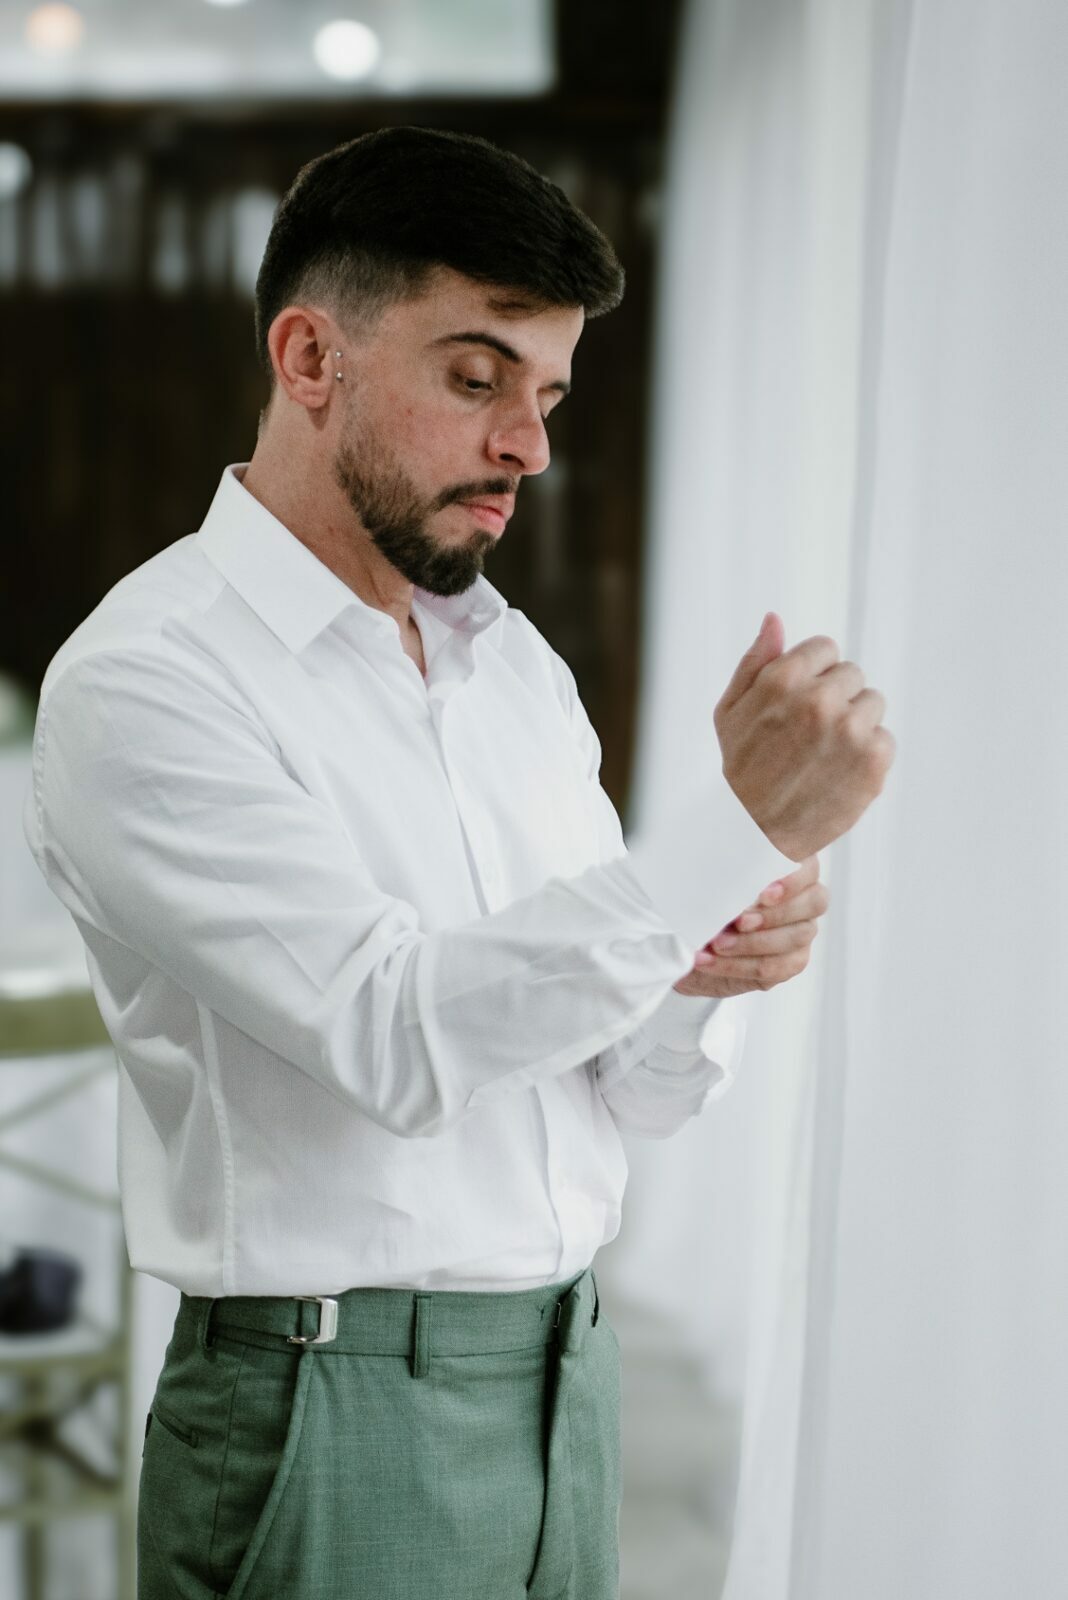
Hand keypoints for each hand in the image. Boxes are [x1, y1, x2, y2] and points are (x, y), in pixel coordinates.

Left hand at [673, 855, 827, 997]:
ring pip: (796, 937)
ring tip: (716, 944)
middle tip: (738, 922)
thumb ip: (726, 879)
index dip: (793, 881)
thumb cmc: (703, 903)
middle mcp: (804, 899)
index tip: (763, 894)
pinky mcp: (792, 962)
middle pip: (814, 903)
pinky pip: (777, 967)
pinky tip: (711, 961)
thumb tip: (724, 882)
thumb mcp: (707, 884)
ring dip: (752, 943)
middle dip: (774, 914)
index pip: (809, 868)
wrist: (686, 943)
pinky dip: (739, 965)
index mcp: (789, 869)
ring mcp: (802, 931)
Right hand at [715, 614, 895, 860]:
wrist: (755, 831)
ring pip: (872, 703)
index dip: (812, 675)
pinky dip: (868, 754)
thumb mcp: (730, 708)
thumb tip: (775, 618)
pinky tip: (839, 771)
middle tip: (809, 734)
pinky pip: (885, 737)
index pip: (826, 648)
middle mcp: (820, 700)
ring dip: (854, 723)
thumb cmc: (741, 765)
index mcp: (784, 679)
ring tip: (825, 753)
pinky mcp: (874, 761)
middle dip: (835, 697)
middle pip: (852, 674)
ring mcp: (850, 731)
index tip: (797, 704)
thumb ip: (755, 660)